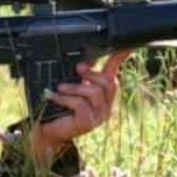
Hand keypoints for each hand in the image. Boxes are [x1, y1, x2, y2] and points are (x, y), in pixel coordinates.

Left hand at [30, 50, 132, 165]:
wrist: (48, 130)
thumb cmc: (60, 107)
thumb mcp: (71, 87)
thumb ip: (81, 75)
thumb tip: (84, 58)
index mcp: (104, 94)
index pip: (114, 73)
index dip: (120, 58)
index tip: (128, 46)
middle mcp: (106, 105)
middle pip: (109, 82)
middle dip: (92, 73)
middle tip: (77, 68)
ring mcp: (99, 116)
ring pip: (94, 92)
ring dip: (75, 86)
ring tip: (60, 87)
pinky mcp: (89, 123)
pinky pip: (80, 103)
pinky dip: (65, 98)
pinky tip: (53, 96)